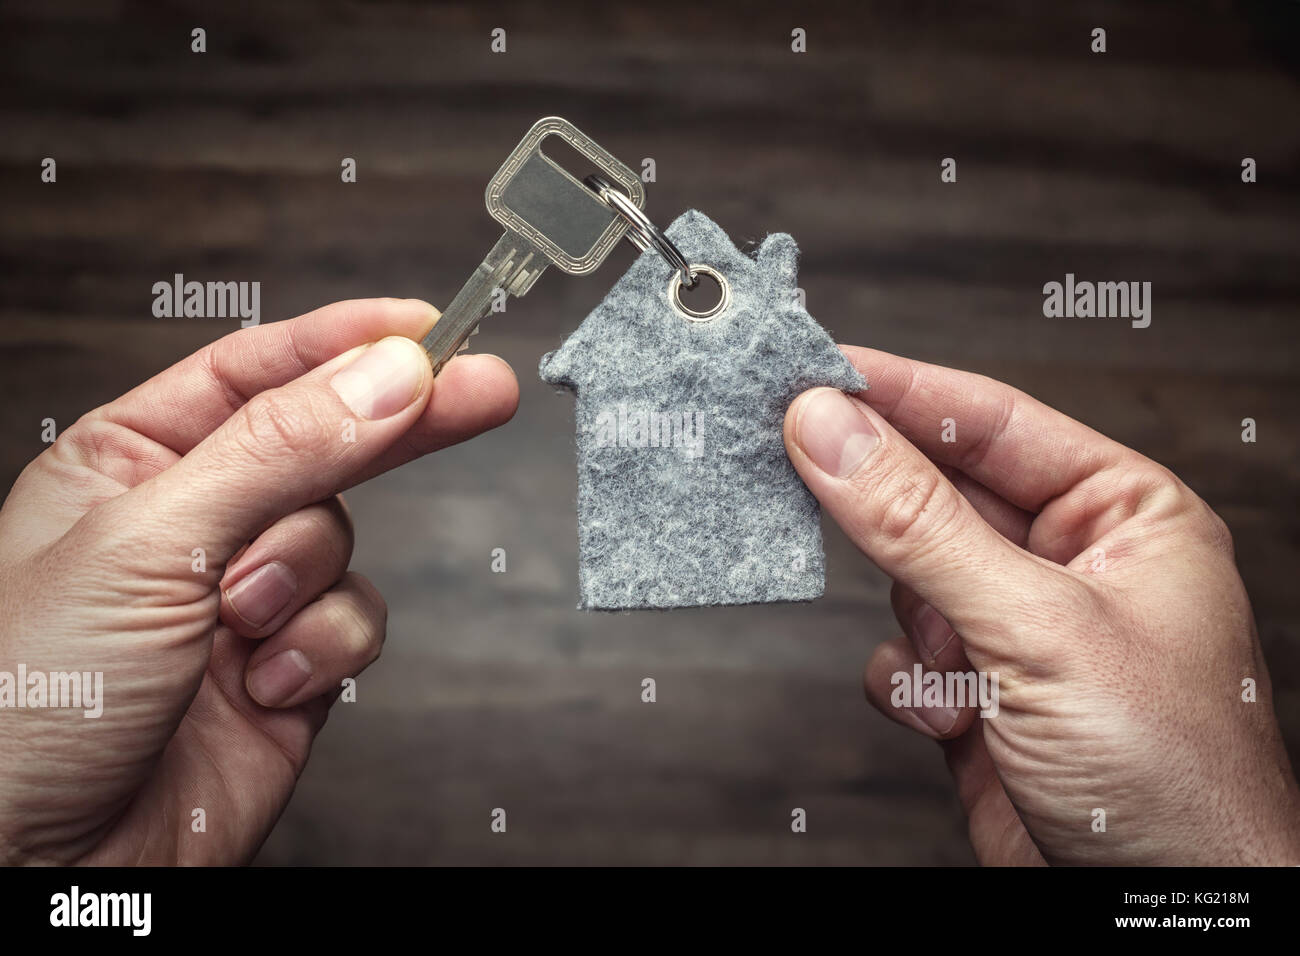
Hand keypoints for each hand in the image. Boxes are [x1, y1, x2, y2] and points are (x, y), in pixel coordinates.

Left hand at [0, 298, 517, 864]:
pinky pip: (355, 622)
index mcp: (129, 463)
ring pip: (345, 539)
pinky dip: (323, 650)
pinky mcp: (289, 669)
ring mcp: (245, 598)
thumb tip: (386, 376)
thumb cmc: (20, 702)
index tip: (429, 326)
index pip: (255, 370)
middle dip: (399, 422)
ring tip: (241, 622)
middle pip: (324, 442)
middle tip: (486, 388)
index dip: (343, 341)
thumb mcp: (148, 543)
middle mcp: (193, 523)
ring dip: (307, 579)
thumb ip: (278, 450)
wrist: (37, 867)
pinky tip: (265, 683)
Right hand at [785, 346, 1299, 864]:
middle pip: (941, 493)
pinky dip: (909, 682)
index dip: (901, 389)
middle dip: (883, 501)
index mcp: (1123, 514)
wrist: (1155, 913)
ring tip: (948, 659)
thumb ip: (921, 525)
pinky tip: (951, 715)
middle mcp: (1072, 563)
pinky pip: (904, 654)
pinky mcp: (980, 693)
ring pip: (911, 576)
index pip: (992, 421)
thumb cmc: (1169, 774)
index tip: (816, 368)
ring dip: (914, 618)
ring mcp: (1021, 629)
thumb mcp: (1037, 626)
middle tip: (796, 458)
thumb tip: (831, 432)